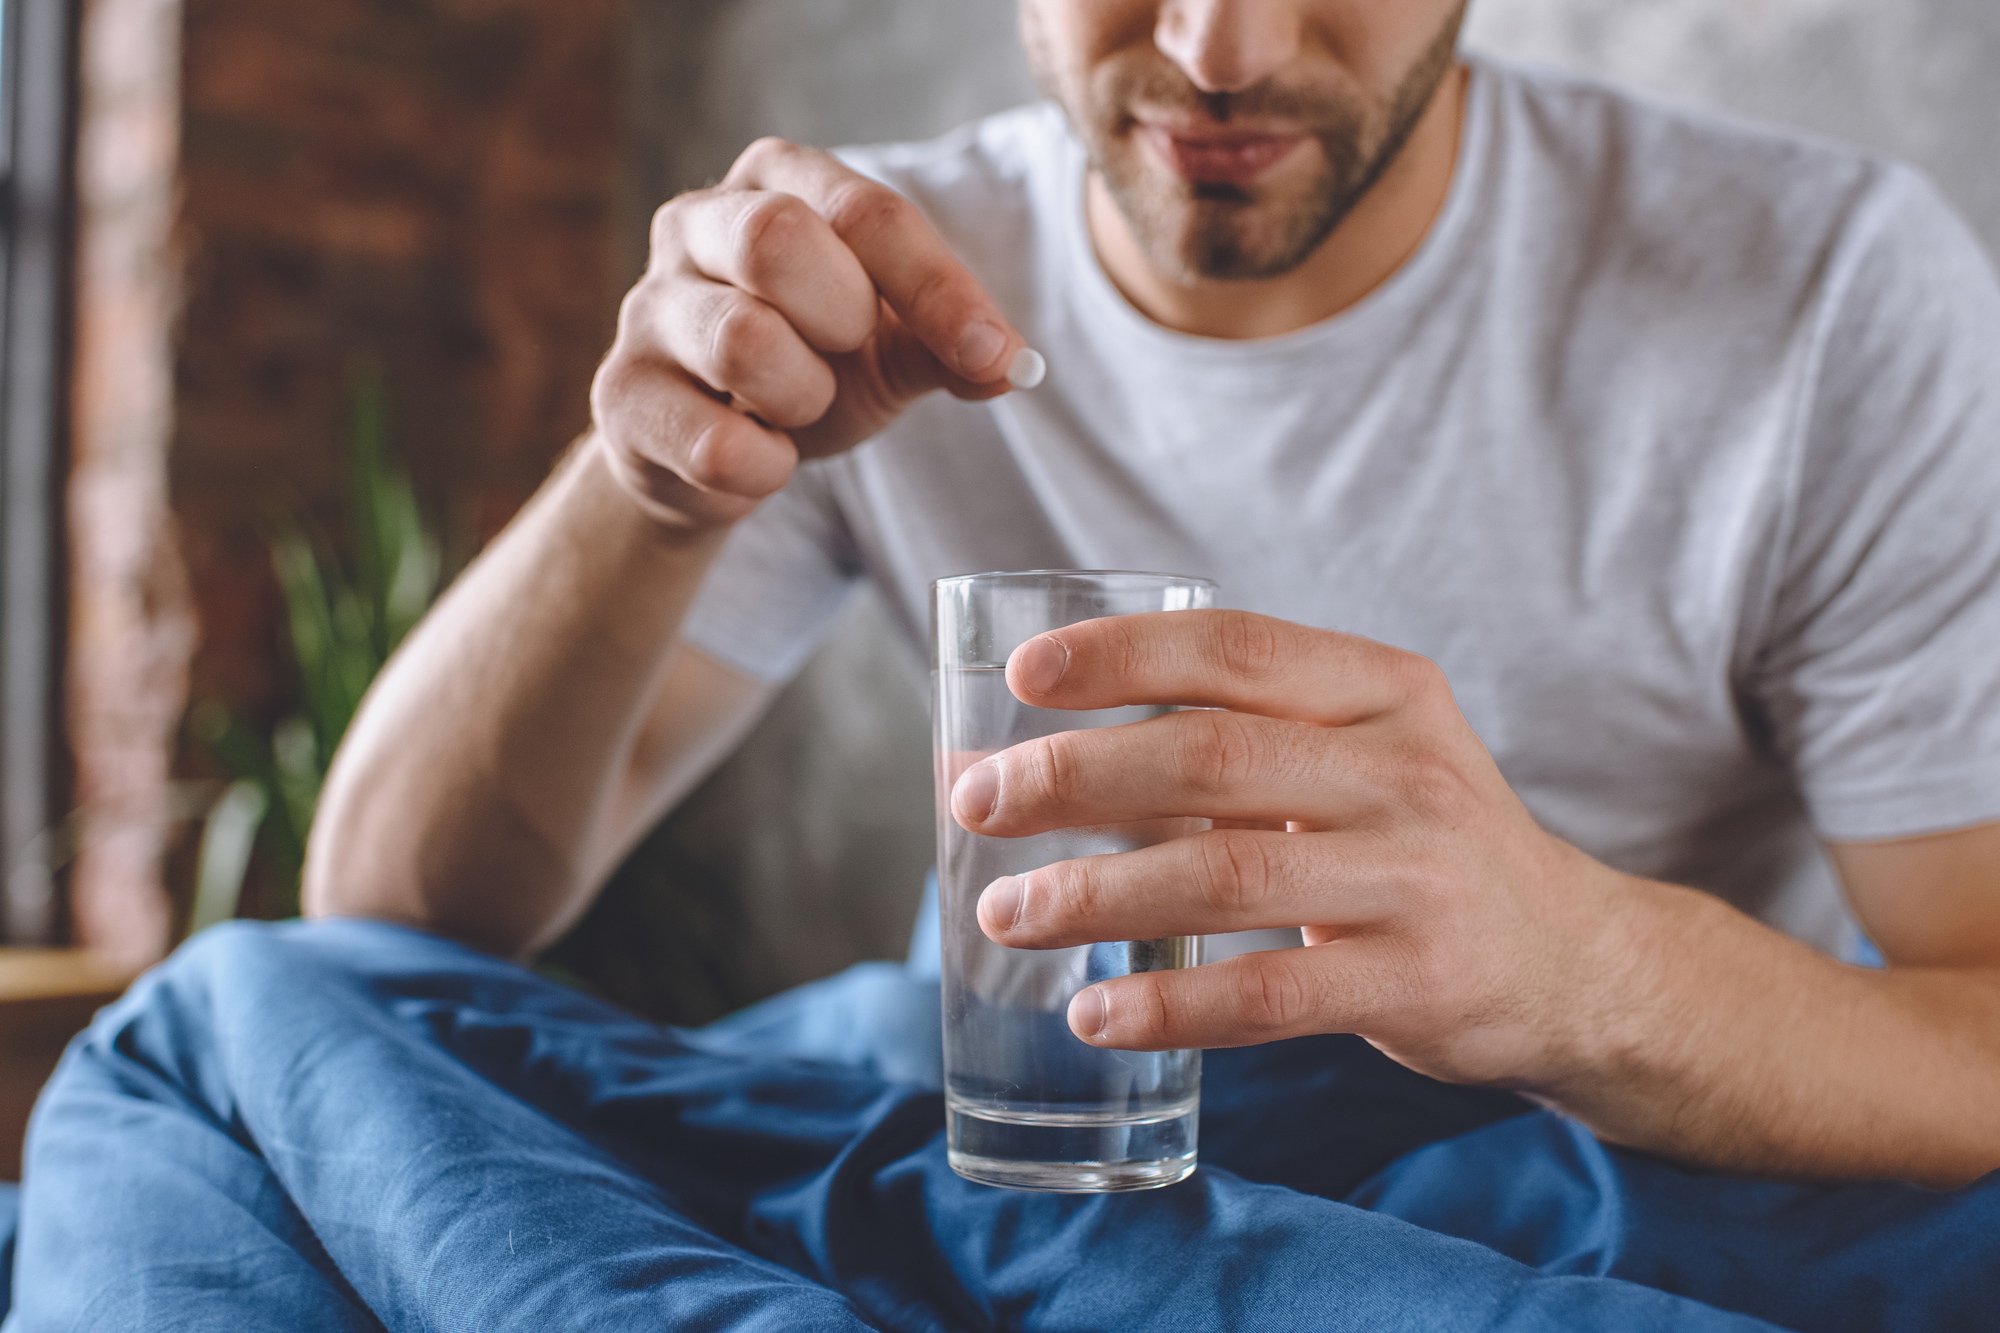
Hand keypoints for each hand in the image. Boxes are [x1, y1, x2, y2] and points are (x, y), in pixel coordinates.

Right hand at [591, 139, 1033, 528]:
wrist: (715, 451)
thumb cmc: (811, 366)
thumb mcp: (892, 344)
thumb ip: (954, 344)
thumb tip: (1012, 364)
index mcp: (777, 180)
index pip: (867, 212)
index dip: (939, 289)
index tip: (996, 354)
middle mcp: (696, 221)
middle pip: (776, 239)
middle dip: (842, 318)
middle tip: (848, 354)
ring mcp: (647, 306)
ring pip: (742, 341)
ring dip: (804, 397)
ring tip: (799, 407)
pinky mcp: (622, 395)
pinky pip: (714, 444)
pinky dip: (765, 468)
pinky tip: (763, 459)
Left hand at [949, 610, 1637, 1094]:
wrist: (1573, 960)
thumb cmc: (1414, 846)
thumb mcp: (1347, 763)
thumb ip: (1206, 749)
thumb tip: (997, 760)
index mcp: (1383, 692)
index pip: (1235, 648)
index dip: (1122, 655)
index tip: (1022, 674)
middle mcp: (1406, 772)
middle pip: (1212, 756)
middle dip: (1076, 776)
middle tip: (975, 802)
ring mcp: (1419, 877)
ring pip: (1227, 875)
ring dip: (1097, 895)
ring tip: (1005, 915)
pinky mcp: (1420, 982)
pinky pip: (1274, 994)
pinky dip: (1172, 1005)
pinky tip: (1096, 1014)